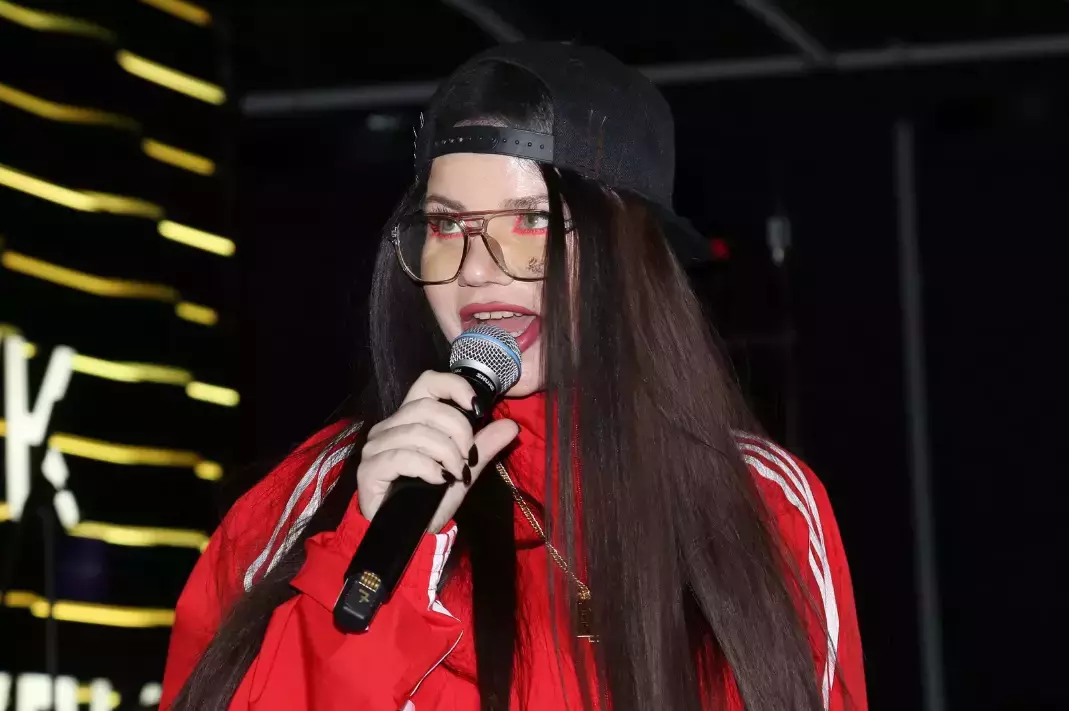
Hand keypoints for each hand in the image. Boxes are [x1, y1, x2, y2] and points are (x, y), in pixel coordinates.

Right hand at [357, 371, 519, 532]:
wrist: (408, 536)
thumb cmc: (430, 500)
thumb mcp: (464, 471)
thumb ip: (483, 446)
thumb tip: (511, 425)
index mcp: (411, 419)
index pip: (427, 382)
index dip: (453, 386)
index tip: (477, 407)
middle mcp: (389, 427)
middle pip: (426, 408)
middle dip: (457, 430)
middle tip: (469, 457)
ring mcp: (376, 447)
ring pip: (416, 432)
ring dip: (446, 453)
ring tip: (456, 473)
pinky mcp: (369, 468)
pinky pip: (402, 457)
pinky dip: (427, 468)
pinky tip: (438, 480)